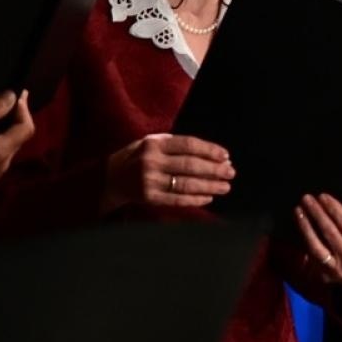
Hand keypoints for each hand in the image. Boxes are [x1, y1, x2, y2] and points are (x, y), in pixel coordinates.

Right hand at [0, 90, 34, 183]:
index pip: (26, 128)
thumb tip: (11, 96)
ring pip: (13, 145)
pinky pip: (4, 153)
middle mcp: (3, 164)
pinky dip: (2, 140)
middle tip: (13, 100)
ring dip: (10, 129)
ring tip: (3, 112)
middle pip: (21, 137)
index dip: (25, 110)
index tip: (20, 95)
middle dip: (18, 117)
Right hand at [102, 133, 233, 212]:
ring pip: (186, 184)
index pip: (188, 145)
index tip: (226, 156)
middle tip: (231, 172)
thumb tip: (213, 154)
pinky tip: (208, 198)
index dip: (209, 150)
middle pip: (190, 165)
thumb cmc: (138, 156)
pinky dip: (195, 199)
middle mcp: (151, 161)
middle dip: (214, 169)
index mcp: (154, 143)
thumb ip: (177, 144)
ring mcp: (149, 181)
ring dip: (209, 186)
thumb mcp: (151, 142)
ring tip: (225, 187)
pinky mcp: (149, 197)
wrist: (111, 177)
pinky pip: (177, 199)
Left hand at [294, 193, 341, 286]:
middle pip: (330, 232)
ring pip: (317, 245)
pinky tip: (301, 227)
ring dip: (306, 226)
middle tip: (307, 198)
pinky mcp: (326, 274)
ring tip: (299, 211)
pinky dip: (306, 240)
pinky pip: (313, 256)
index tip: (323, 196)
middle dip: (318, 213)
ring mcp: (336, 267)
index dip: (334, 208)